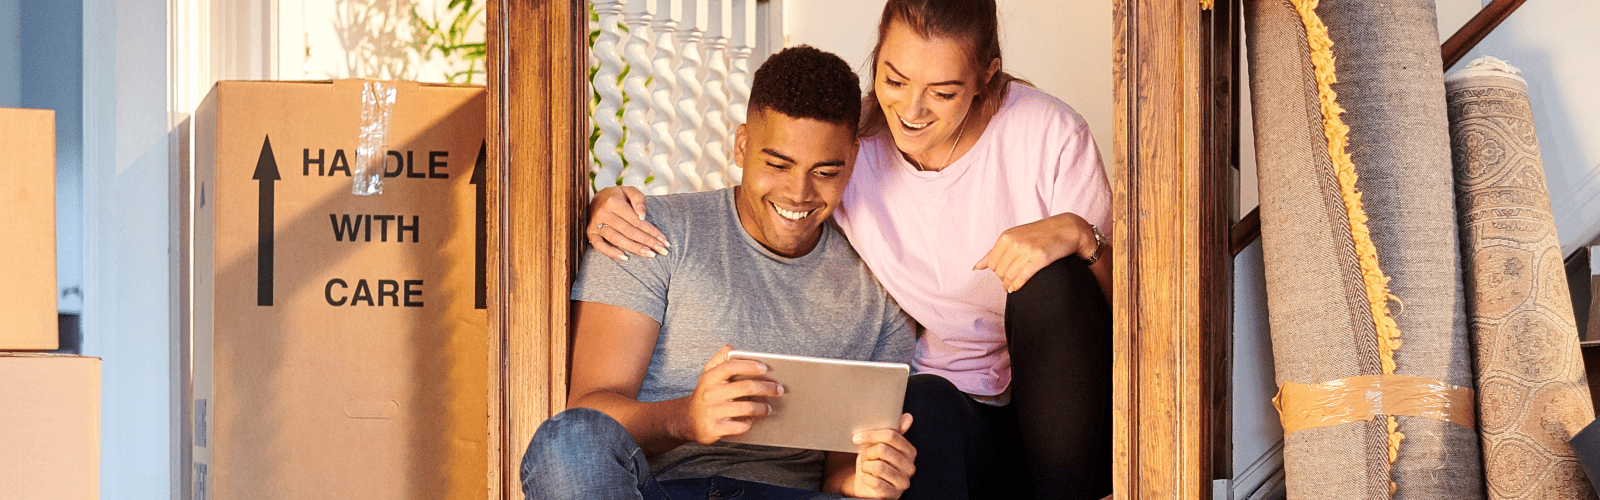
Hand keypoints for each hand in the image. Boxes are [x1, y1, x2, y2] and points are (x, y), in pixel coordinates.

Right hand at [587, 186, 669, 259]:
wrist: (597, 198)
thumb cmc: (617, 196)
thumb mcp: (629, 191)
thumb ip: (638, 199)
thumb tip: (642, 216)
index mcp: (614, 202)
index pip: (636, 220)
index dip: (651, 231)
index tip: (663, 239)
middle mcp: (603, 213)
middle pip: (628, 231)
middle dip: (647, 241)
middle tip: (661, 250)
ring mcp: (595, 224)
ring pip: (616, 239)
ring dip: (634, 248)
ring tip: (649, 254)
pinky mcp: (590, 233)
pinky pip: (599, 245)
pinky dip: (611, 252)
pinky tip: (625, 257)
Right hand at [681, 345, 784, 444]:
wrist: (687, 420)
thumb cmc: (705, 394)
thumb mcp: (707, 374)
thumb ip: (719, 359)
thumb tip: (732, 348)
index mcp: (710, 377)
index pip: (730, 366)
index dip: (749, 365)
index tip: (765, 367)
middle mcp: (710, 393)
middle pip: (744, 388)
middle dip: (766, 388)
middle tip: (779, 389)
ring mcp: (712, 412)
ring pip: (745, 408)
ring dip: (762, 408)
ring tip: (769, 408)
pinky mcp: (715, 428)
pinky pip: (739, 426)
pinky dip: (749, 423)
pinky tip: (753, 420)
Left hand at [844, 413, 916, 498]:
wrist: (868, 487)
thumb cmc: (875, 463)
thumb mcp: (881, 446)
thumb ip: (893, 432)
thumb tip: (907, 417)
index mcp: (910, 452)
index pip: (891, 436)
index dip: (871, 435)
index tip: (857, 438)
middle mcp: (910, 467)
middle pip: (883, 449)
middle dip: (867, 452)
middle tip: (863, 456)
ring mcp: (903, 483)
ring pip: (879, 466)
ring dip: (866, 466)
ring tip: (866, 467)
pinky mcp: (893, 495)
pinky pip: (876, 482)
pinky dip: (866, 478)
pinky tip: (866, 478)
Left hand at [973, 212, 1099, 292]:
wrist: (1067, 229)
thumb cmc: (1040, 234)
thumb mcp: (1014, 237)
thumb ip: (995, 252)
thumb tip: (977, 267)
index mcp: (1006, 236)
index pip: (991, 262)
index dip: (996, 272)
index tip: (1002, 274)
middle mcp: (1015, 242)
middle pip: (999, 271)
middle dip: (1002, 279)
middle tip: (1008, 281)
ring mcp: (1027, 250)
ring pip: (1009, 275)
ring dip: (1008, 285)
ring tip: (1011, 287)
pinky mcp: (1040, 258)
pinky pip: (1022, 277)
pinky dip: (1017, 285)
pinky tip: (1016, 288)